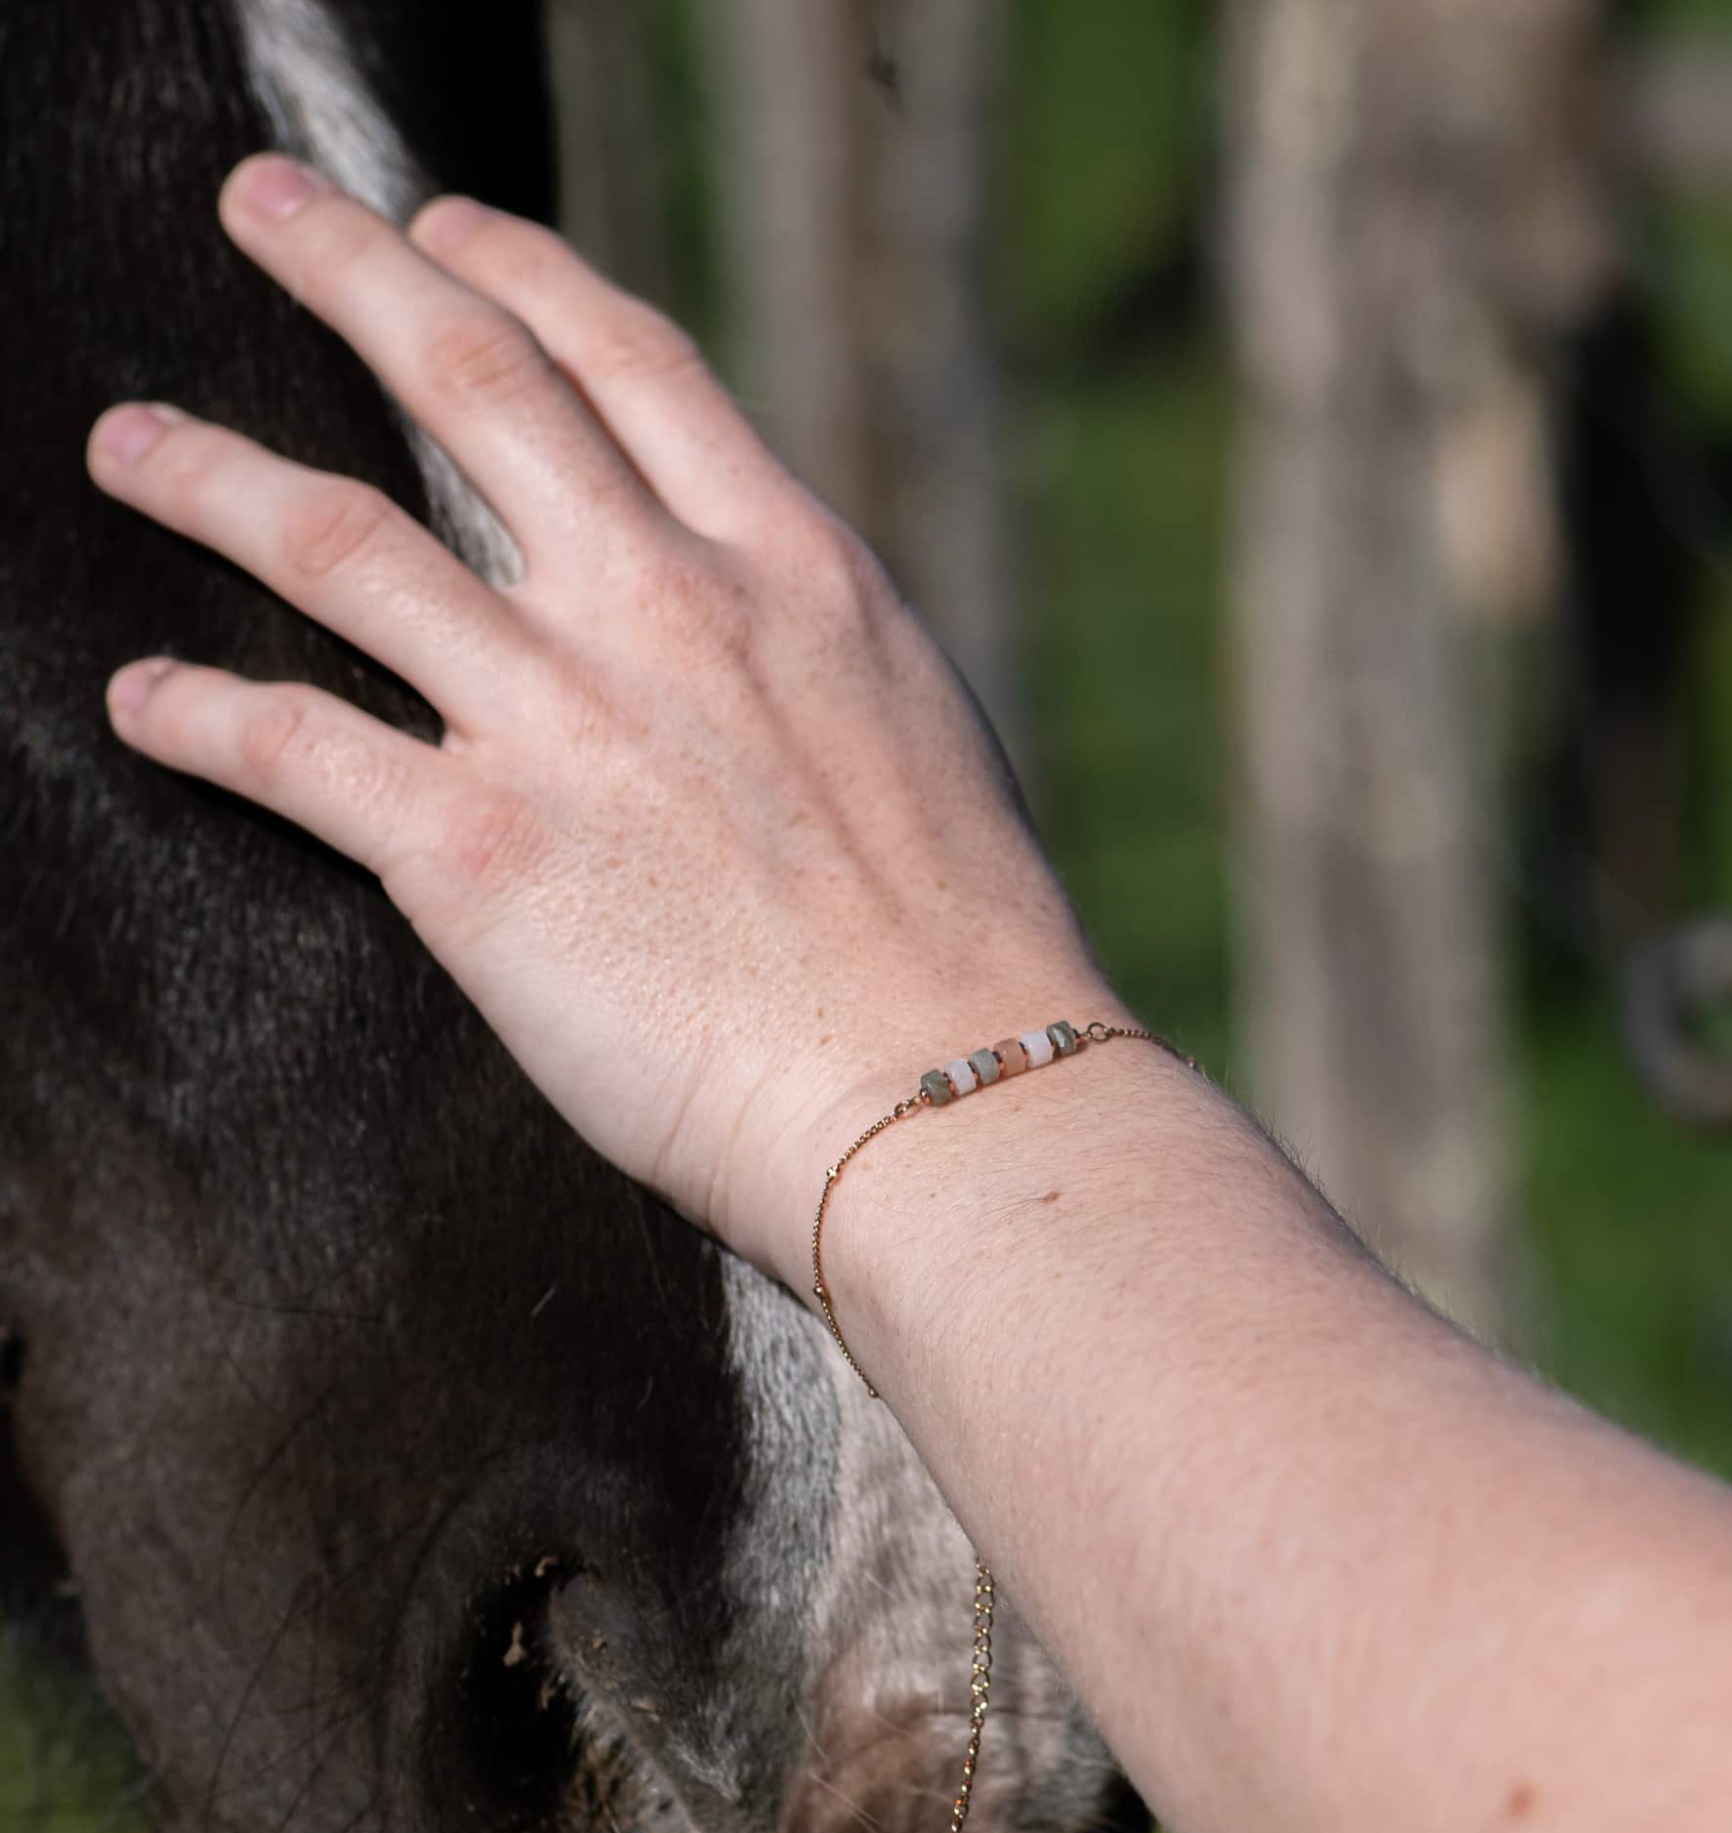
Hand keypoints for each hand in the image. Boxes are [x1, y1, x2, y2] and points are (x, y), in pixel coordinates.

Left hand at [88, 154, 1115, 1292]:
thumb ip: (813, 655)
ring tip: (130, 445)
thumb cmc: (965, 948)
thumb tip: (761, 634)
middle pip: (469, 378)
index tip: (452, 229)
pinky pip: (290, 748)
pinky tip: (139, 704)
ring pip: (335, 540)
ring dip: (207, 474)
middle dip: (346, 268)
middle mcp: (665, 607)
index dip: (524, 273)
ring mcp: (564, 720)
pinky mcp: (475, 854)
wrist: (947, 1093)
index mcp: (792, 569)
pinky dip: (195, 716)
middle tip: (262, 206)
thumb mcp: (919, 734)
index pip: (630, 365)